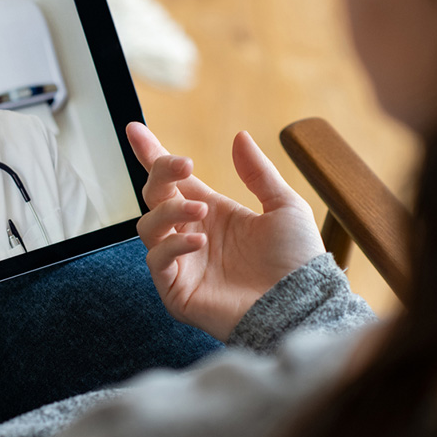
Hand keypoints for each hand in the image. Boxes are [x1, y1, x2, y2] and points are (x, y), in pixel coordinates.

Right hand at [125, 122, 324, 339]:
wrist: (301, 306)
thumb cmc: (297, 262)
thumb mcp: (284, 207)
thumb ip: (258, 172)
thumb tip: (238, 136)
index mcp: (212, 212)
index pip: (172, 180)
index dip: (151, 154)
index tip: (135, 129)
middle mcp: (190, 234)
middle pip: (154, 196)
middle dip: (161, 174)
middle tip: (182, 165)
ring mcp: (181, 262)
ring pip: (149, 226)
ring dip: (169, 212)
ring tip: (201, 211)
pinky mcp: (176, 289)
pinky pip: (157, 260)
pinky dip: (172, 246)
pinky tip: (199, 242)